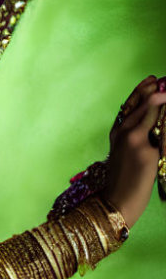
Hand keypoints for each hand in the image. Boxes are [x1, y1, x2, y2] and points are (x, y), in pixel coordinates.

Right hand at [102, 75, 165, 227]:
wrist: (118, 200)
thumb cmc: (125, 182)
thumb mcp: (129, 157)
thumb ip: (140, 139)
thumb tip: (157, 126)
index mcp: (116, 135)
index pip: (128, 107)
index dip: (139, 92)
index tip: (150, 80)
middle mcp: (120, 134)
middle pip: (133, 106)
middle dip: (147, 90)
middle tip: (158, 78)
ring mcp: (130, 139)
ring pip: (142, 112)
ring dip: (153, 96)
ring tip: (162, 85)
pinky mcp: (141, 147)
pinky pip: (152, 123)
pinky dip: (156, 109)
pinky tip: (162, 99)